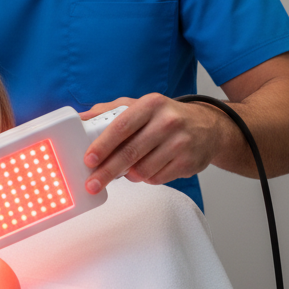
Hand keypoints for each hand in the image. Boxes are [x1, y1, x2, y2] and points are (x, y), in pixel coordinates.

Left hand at [81, 94, 234, 192]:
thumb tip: (80, 119)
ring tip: (126, 170)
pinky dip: (145, 178)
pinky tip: (146, 170)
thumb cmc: (165, 116)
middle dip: (107, 171)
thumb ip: (108, 110)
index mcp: (151, 104)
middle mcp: (168, 122)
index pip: (121, 127)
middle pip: (130, 153)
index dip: (103, 145)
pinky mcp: (189, 162)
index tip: (89, 159)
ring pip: (143, 170)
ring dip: (129, 175)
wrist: (208, 127)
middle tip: (92, 183)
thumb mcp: (138, 105)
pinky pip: (157, 178)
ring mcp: (181, 143)